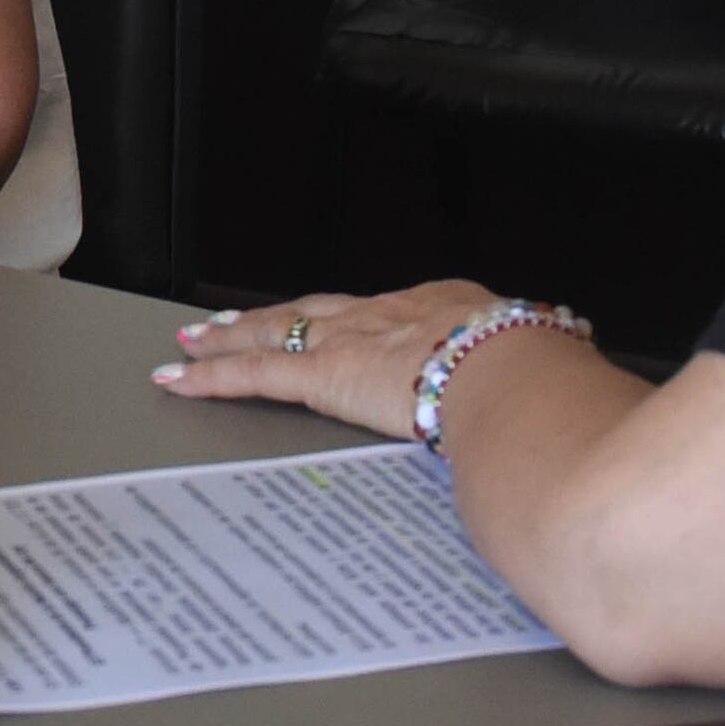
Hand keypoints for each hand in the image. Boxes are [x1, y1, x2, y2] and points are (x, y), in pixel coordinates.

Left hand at [154, 278, 503, 438]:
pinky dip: (210, 377)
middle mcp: (386, 313)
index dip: (349, 318)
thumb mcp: (535, 372)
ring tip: (196, 340)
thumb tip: (547, 417)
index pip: (382, 313)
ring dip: (230, 339)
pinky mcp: (320, 375)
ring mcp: (348, 340)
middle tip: (236, 320)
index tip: (334, 322)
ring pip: (271, 332)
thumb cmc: (538, 378)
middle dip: (274, 317)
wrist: (515, 375)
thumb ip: (521, 389)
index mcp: (442, 309)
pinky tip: (178, 378)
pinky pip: (251, 374)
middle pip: (314, 312)